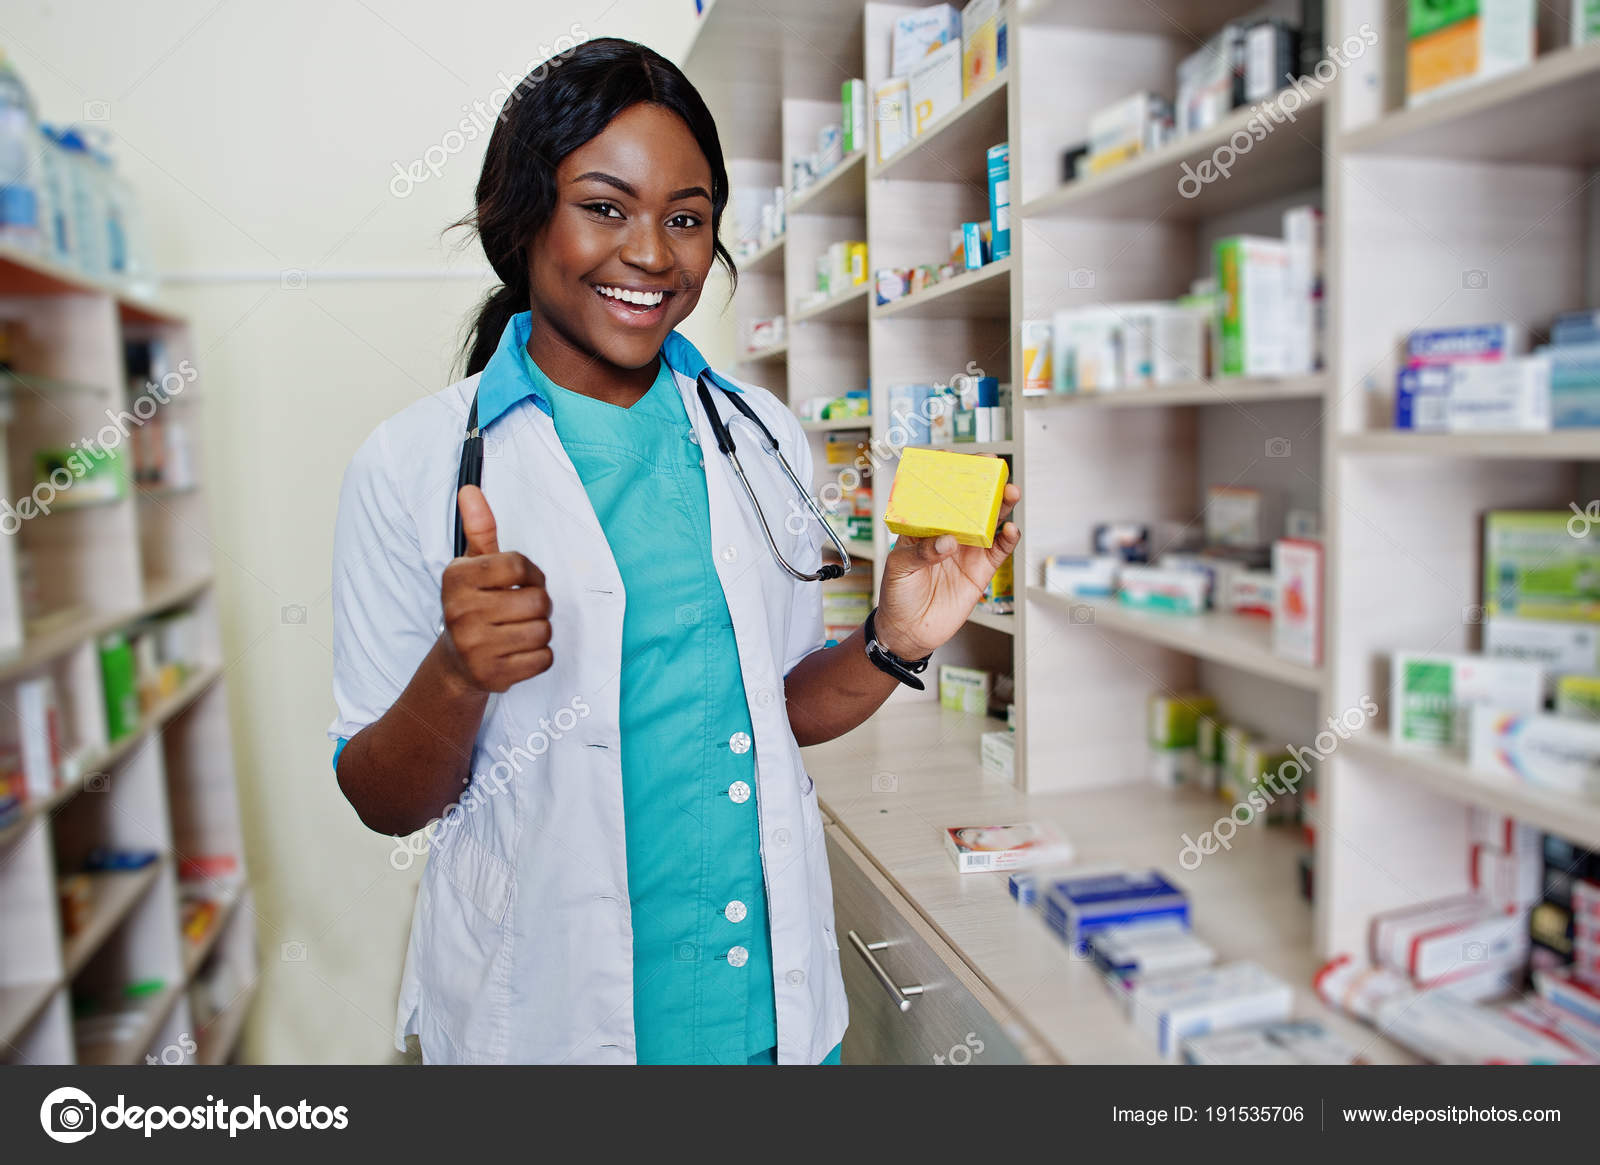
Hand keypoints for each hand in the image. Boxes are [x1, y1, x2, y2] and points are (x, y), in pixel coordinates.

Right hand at [439, 485, 553, 692]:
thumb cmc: (474, 604)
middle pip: (537, 601)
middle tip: (522, 610)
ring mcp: (474, 647)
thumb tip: (470, 490)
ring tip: (519, 631)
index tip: (523, 581)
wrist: (457, 662)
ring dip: (540, 631)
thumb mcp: (474, 566)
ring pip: (543, 632)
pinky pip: (542, 659)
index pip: (517, 564)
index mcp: (456, 578)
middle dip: (539, 605)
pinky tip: (518, 652)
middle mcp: (460, 612)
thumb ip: (479, 528)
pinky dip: (539, 656)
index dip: (531, 573)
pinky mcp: (492, 676)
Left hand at [875, 482, 1019, 659]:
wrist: (909, 630)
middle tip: (992, 468)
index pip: (935, 493)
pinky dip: (1008, 539)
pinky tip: (1011, 530)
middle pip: (968, 502)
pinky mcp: (981, 570)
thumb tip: (947, 542)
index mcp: (923, 525)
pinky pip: (998, 550)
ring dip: (1001, 505)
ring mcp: (967, 549)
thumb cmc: (897, 594)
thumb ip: (922, 552)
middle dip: (982, 483)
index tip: (953, 457)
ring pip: (989, 521)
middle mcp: (948, 532)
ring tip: (1010, 492)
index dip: (945, 474)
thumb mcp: (899, 568)